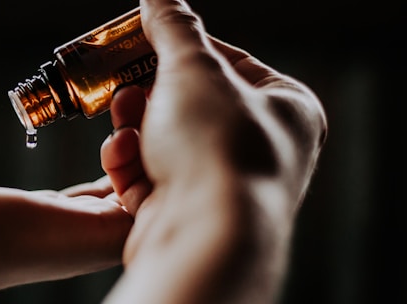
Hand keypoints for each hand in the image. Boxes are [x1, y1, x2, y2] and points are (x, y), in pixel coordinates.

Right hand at [100, 0, 326, 301]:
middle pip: (190, 105)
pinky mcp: (185, 214)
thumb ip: (173, 28)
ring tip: (122, 121)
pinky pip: (150, 178)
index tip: (144, 38)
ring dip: (134, 129)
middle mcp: (261, 150)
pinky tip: (120, 156)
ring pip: (164, 142)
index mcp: (285, 109)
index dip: (181, 48)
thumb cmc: (218, 149)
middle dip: (148, 94)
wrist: (205, 235)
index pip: (230, 61)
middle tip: (125, 84)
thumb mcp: (192, 67)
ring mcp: (221, 186)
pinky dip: (129, 165)